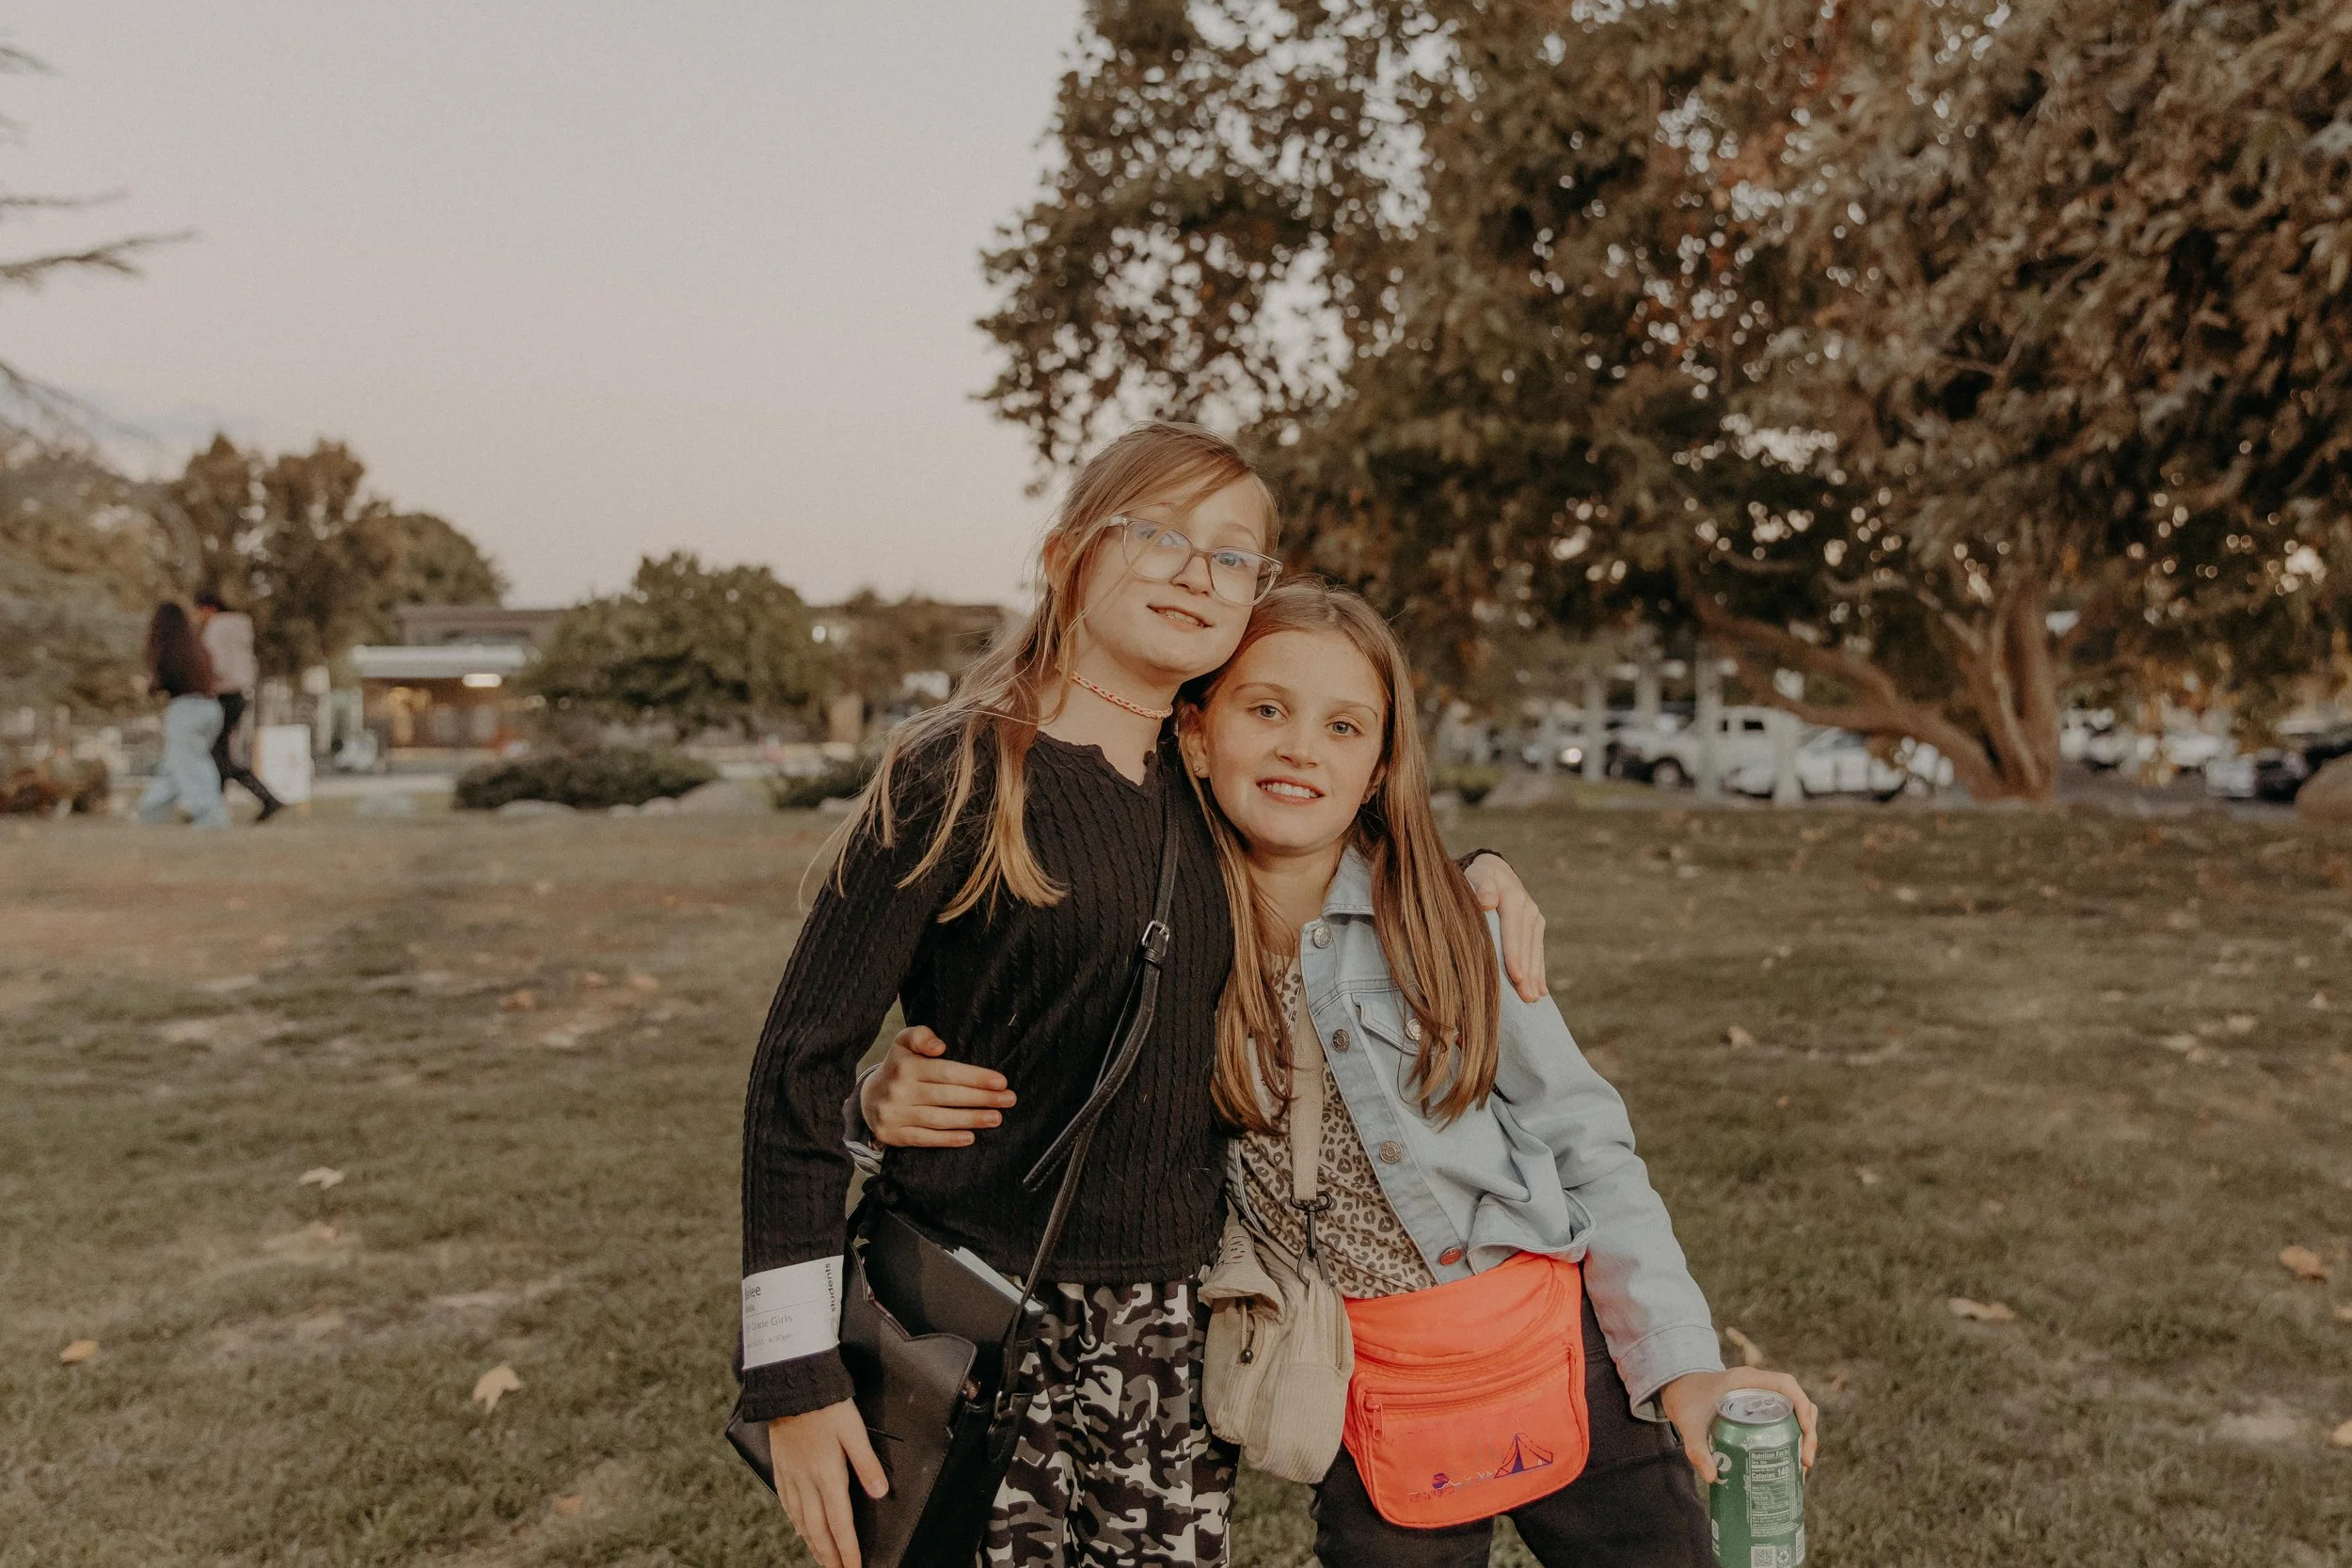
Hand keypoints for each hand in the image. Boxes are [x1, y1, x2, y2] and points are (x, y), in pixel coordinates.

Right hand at [768, 1400, 888, 1567]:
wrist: (791, 1385)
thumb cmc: (827, 1405)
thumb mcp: (854, 1431)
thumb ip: (867, 1464)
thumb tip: (880, 1494)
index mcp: (828, 1475)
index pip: (840, 1524)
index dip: (848, 1551)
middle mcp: (807, 1481)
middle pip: (819, 1530)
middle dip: (830, 1556)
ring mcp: (791, 1476)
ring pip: (801, 1521)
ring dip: (813, 1544)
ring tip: (823, 1560)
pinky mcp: (780, 1467)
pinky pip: (787, 1505)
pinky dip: (795, 1524)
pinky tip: (799, 1530)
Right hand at [861, 1026, 1016, 1148]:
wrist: (868, 1099)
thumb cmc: (898, 1067)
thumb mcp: (904, 1043)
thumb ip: (921, 1036)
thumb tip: (940, 1046)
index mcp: (906, 1066)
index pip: (946, 1072)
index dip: (975, 1077)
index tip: (1001, 1082)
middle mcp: (899, 1090)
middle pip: (946, 1096)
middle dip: (981, 1098)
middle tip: (1008, 1100)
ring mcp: (895, 1114)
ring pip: (938, 1119)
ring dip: (970, 1119)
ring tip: (996, 1118)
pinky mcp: (894, 1135)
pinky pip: (924, 1138)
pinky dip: (948, 1139)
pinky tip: (970, 1137)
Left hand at [1463, 852, 1548, 1000]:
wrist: (1494, 870)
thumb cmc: (1478, 877)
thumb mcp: (1476, 876)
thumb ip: (1481, 887)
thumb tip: (1487, 902)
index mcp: (1513, 898)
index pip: (1513, 932)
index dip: (1514, 956)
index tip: (1515, 977)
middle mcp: (1528, 909)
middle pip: (1527, 946)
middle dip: (1527, 973)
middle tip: (1526, 998)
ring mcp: (1534, 918)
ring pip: (1535, 951)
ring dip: (1535, 976)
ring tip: (1533, 999)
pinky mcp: (1536, 926)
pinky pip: (1538, 951)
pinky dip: (1539, 971)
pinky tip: (1541, 990)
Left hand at [1657, 1368, 1818, 1485]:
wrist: (1674, 1386)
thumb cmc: (1683, 1398)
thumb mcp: (1688, 1423)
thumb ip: (1696, 1448)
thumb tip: (1712, 1477)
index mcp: (1747, 1380)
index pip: (1787, 1386)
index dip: (1802, 1408)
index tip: (1806, 1436)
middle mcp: (1759, 1386)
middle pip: (1797, 1403)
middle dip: (1808, 1432)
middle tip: (1805, 1463)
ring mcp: (1760, 1397)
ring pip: (1794, 1414)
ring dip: (1803, 1438)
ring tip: (1800, 1469)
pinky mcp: (1758, 1410)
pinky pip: (1783, 1421)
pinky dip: (1791, 1440)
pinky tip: (1788, 1465)